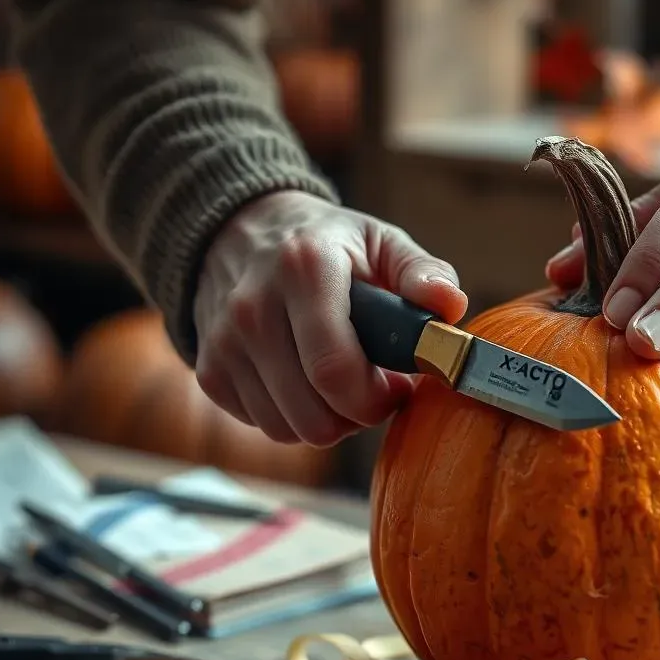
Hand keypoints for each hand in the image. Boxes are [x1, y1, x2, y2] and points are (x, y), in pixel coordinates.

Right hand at [193, 191, 466, 445]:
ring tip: (342, 383)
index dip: (377, 398)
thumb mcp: (380, 240)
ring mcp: (223, 344)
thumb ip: (422, 271)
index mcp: (303, 269)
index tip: (399, 386)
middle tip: (375, 388)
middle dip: (358, 415)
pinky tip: (307, 383)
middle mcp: (252, 309)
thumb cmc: (328, 244)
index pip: (334, 370)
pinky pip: (265, 427)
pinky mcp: (209, 373)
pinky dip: (294, 417)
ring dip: (328, 420)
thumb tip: (450, 306)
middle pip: (314, 415)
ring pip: (289, 430)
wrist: (239, 230)